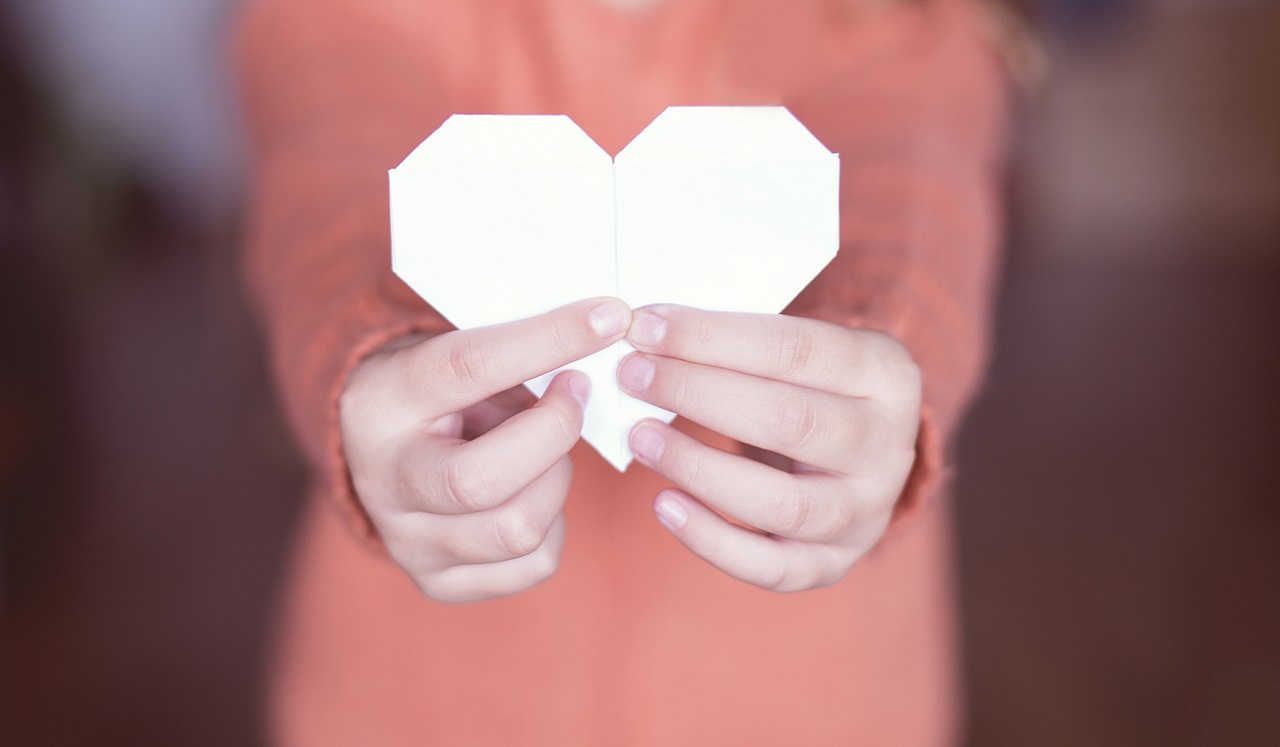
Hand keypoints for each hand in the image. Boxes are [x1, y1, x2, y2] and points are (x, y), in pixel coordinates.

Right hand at [340, 298, 630, 601]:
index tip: (609, 317)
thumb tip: (606, 332)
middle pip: (484, 481)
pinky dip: (554, 523)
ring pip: (519, 529)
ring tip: (545, 448)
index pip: (471, 367)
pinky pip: (533, 564)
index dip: (549, 340)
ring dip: (557, 479)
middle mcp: (385, 481)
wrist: (373, 448)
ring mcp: (408, 542)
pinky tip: (533, 491)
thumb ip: (515, 352)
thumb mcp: (453, 351)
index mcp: (387, 401)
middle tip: (574, 395)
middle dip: (555, 433)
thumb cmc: (436, 390)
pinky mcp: (439, 583)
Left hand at [618, 305, 921, 591]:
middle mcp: (888, 447)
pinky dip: (711, 540)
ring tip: (641, 437)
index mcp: (886, 373)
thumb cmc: (808, 388)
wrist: (858, 457)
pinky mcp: (834, 562)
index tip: (644, 327)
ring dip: (698, 468)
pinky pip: (772, 567)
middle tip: (632, 376)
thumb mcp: (799, 351)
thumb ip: (736, 342)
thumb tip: (645, 331)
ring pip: (781, 503)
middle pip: (789, 422)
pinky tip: (664, 505)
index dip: (712, 338)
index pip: (794, 349)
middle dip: (697, 394)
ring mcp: (866, 513)